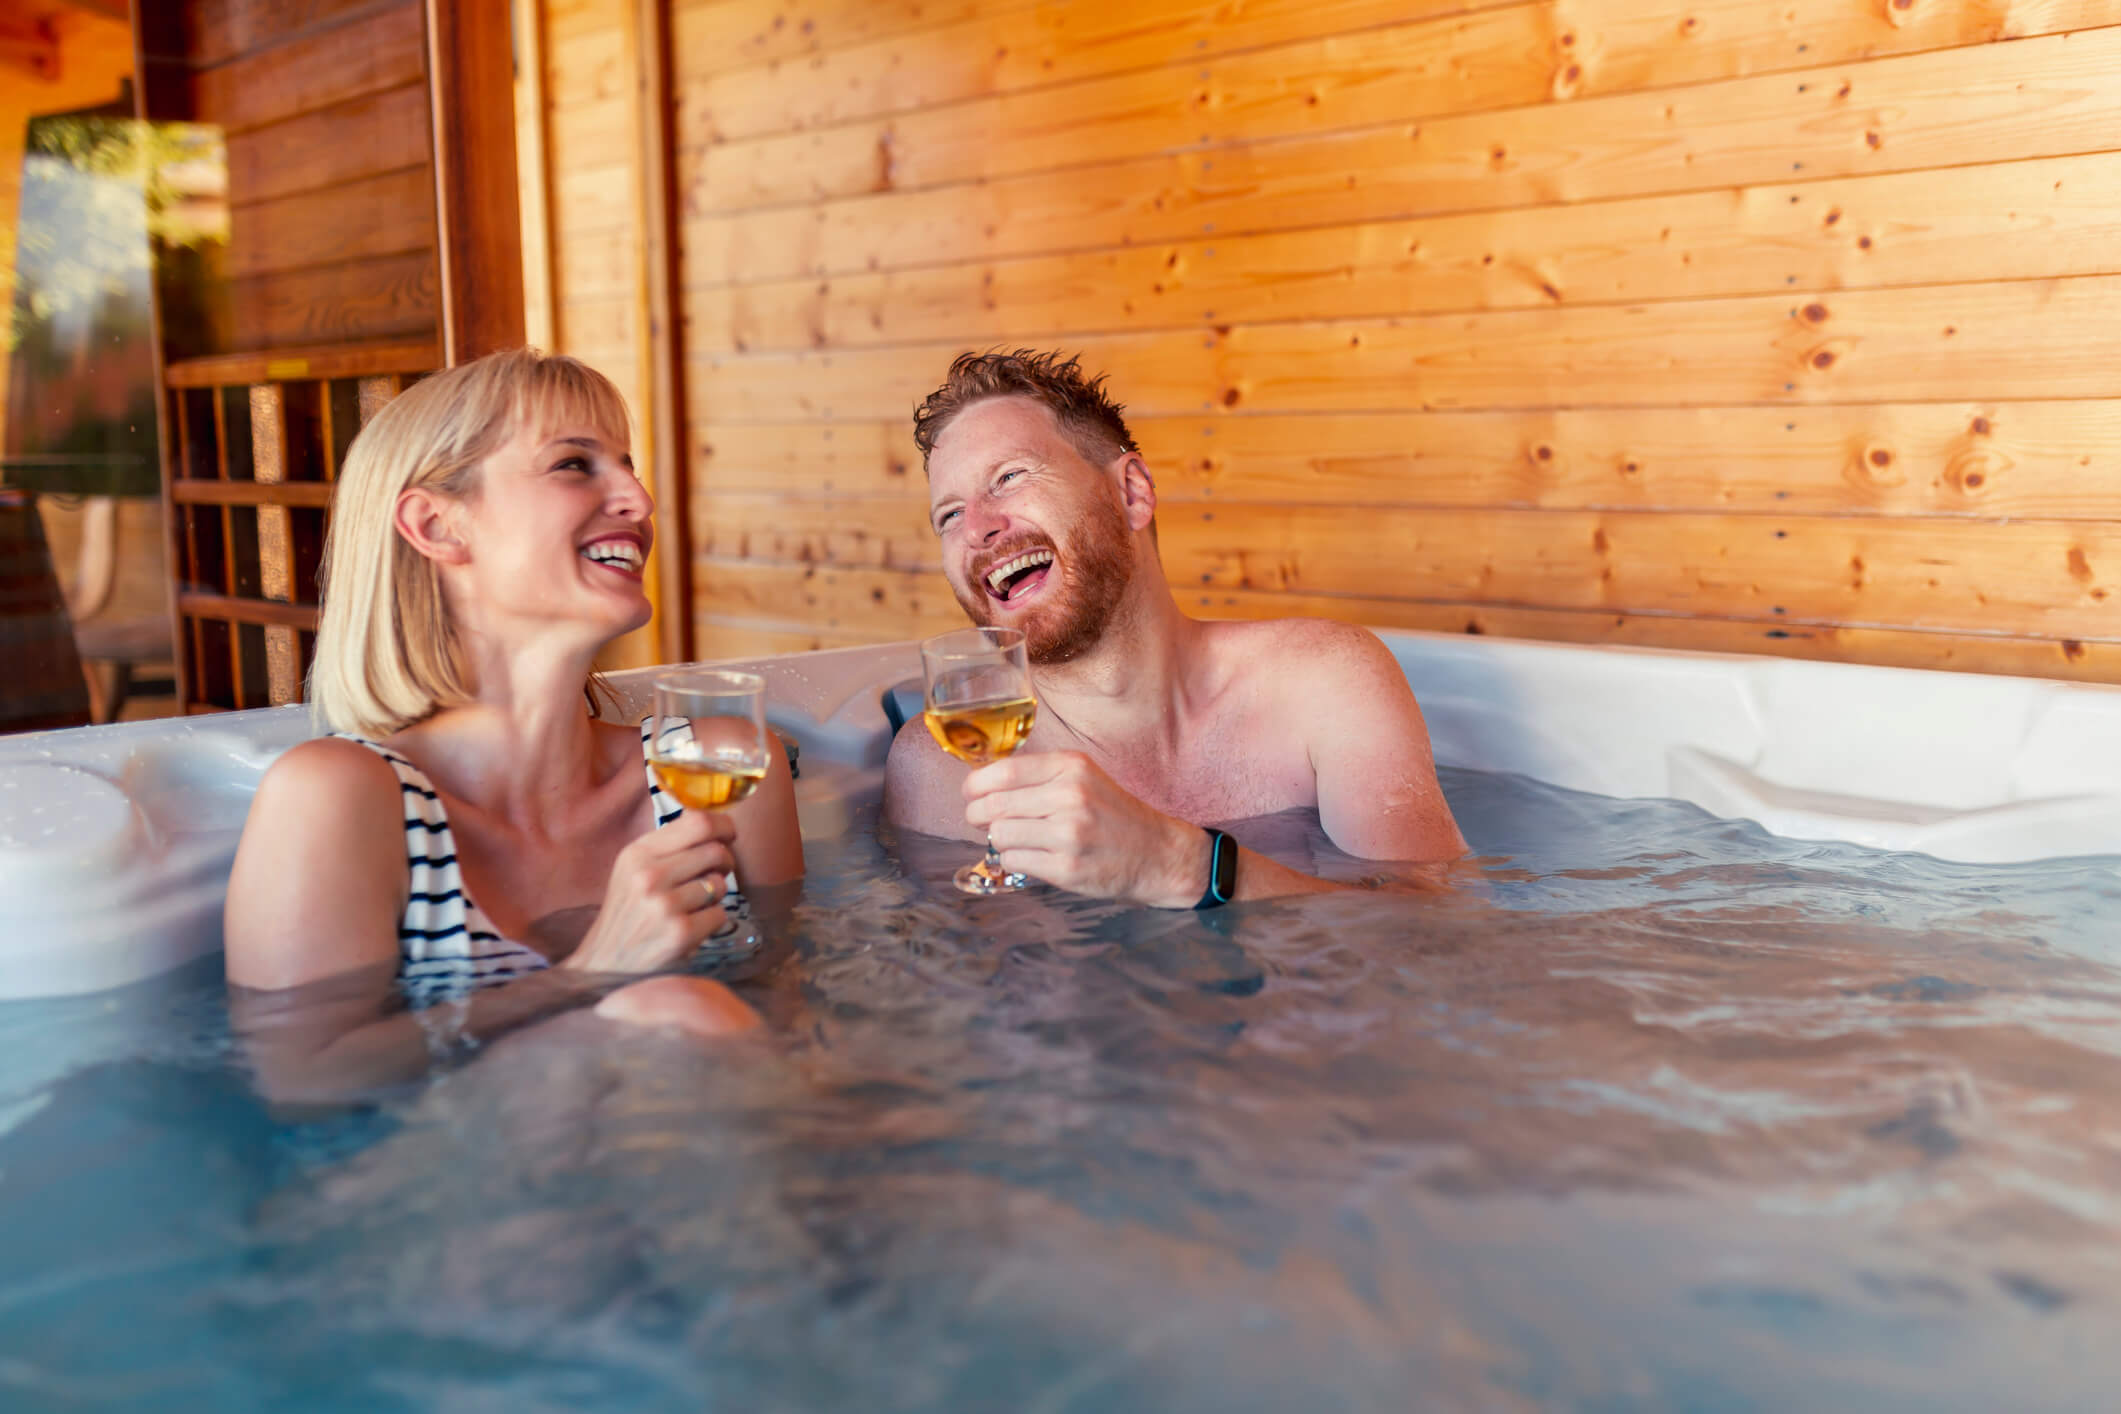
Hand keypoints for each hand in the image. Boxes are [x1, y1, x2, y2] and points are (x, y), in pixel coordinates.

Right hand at [562, 809, 736, 973]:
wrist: (606, 964)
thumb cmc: (628, 914)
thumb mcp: (633, 870)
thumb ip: (668, 845)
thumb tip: (711, 821)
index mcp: (637, 853)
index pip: (697, 822)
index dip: (723, 826)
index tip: (728, 835)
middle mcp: (648, 875)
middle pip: (715, 851)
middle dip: (724, 862)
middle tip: (714, 875)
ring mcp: (664, 905)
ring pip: (719, 884)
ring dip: (714, 896)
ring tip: (693, 906)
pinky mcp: (680, 933)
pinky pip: (720, 914)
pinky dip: (712, 921)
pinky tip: (690, 927)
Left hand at [962, 751, 1200, 906]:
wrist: (1157, 854)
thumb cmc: (1113, 815)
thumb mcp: (1083, 778)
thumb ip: (1038, 776)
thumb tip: (981, 785)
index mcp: (1071, 767)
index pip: (1003, 771)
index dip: (975, 785)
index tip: (970, 794)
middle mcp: (1070, 796)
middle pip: (994, 804)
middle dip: (977, 815)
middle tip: (982, 821)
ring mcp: (1069, 834)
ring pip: (999, 834)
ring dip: (997, 840)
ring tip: (1014, 840)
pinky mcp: (1067, 868)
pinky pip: (1014, 861)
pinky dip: (1012, 860)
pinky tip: (1029, 856)